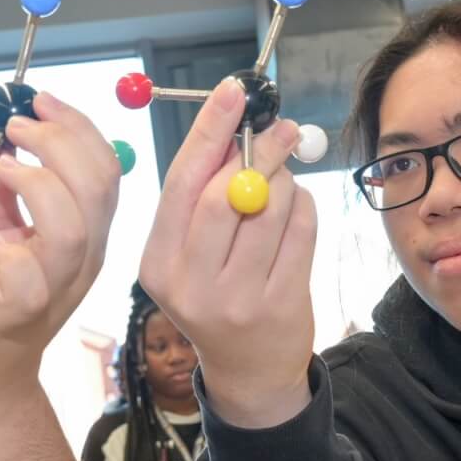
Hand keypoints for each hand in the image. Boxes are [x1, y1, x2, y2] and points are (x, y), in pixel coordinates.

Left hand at [0, 92, 120, 414]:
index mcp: (83, 234)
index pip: (105, 167)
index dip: (77, 126)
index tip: (38, 100)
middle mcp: (81, 259)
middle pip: (98, 185)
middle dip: (58, 139)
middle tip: (16, 124)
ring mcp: (54, 286)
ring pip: (73, 224)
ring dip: (36, 180)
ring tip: (2, 169)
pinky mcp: (18, 309)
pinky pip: (27, 271)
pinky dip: (7, 243)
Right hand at [138, 79, 315, 427]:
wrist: (249, 369)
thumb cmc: (218, 293)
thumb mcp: (192, 252)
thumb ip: (203, 195)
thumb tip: (233, 125)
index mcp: (156, 263)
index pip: (180, 183)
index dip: (208, 131)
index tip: (234, 92)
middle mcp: (189, 284)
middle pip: (225, 193)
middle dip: (257, 149)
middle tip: (280, 127)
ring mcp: (236, 299)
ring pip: (269, 207)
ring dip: (285, 180)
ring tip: (284, 186)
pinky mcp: (280, 304)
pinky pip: (301, 230)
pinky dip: (305, 207)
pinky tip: (296, 214)